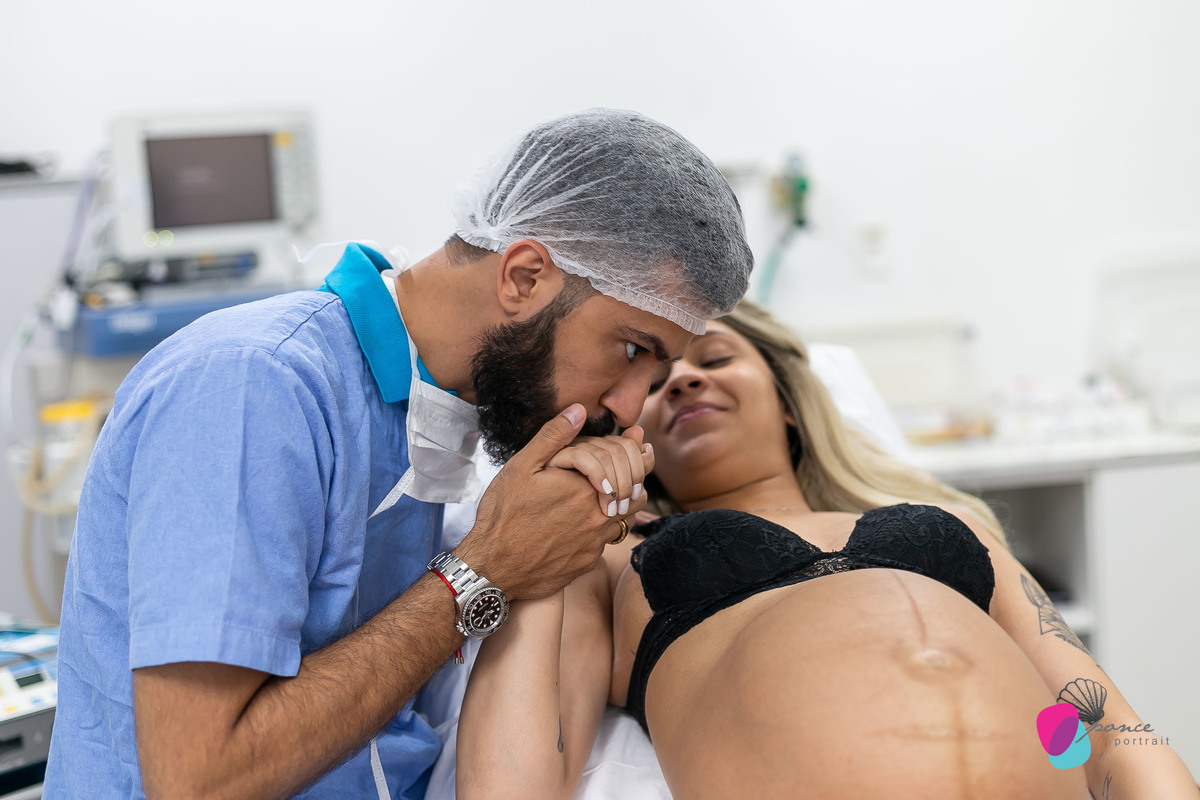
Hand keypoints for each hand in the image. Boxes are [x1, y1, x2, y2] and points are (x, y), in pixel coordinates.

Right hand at [456, 406, 652, 600]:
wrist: (492, 568)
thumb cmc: (503, 514)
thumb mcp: (522, 467)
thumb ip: (554, 437)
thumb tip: (579, 410)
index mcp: (586, 488)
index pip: (632, 467)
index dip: (635, 454)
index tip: (637, 447)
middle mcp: (598, 517)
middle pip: (636, 494)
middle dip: (633, 480)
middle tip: (626, 471)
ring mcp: (595, 544)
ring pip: (622, 520)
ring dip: (617, 507)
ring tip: (602, 497)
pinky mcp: (586, 563)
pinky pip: (603, 544)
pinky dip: (595, 532)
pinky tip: (575, 526)